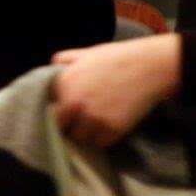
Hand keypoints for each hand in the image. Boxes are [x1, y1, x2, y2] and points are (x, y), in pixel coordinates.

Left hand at [52, 34, 180, 146]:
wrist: (148, 66)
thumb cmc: (115, 57)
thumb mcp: (83, 53)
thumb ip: (61, 61)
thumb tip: (50, 71)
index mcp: (62, 84)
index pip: (47, 109)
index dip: (56, 111)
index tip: (63, 111)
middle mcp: (73, 104)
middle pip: (61, 128)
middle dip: (68, 124)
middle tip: (78, 120)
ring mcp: (93, 118)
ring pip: (80, 137)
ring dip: (86, 132)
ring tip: (95, 122)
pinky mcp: (112, 129)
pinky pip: (101, 142)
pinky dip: (104, 137)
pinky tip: (109, 124)